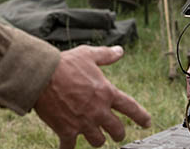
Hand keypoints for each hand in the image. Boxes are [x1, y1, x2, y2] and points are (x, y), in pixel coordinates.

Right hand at [34, 45, 150, 148]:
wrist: (42, 76)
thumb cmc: (65, 63)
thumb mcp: (88, 55)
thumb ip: (106, 55)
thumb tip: (120, 51)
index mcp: (106, 93)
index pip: (131, 107)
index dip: (141, 117)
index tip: (147, 122)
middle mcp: (98, 111)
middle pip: (117, 130)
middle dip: (118, 133)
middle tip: (116, 133)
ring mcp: (83, 123)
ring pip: (98, 141)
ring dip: (96, 139)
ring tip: (93, 136)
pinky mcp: (67, 130)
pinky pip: (70, 148)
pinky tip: (66, 148)